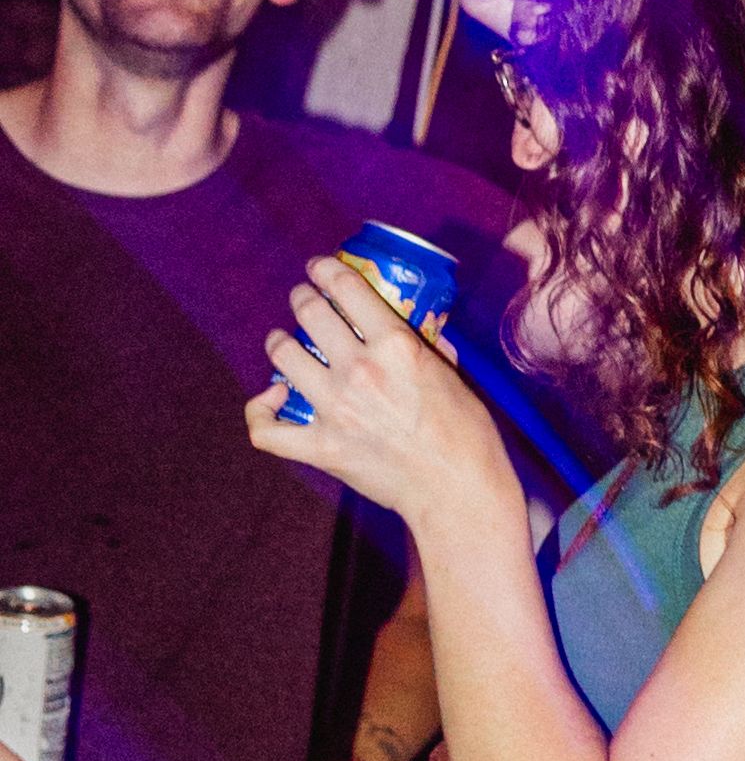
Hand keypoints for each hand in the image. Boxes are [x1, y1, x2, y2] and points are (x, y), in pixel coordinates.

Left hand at [247, 250, 504, 532]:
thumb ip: (428, 350)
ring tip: (283, 341)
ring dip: (280, 342)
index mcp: (396, 345)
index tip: (319, 267)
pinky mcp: (320, 447)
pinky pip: (267, 428)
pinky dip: (260, 411)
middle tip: (304, 300)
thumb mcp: (455, 377)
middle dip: (302, 299)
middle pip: (309, 313)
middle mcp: (359, 370)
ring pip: (283, 356)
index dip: (325, 270)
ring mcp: (334, 409)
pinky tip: (270, 397)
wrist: (458, 492)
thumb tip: (416, 331)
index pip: (346, 288)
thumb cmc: (469, 437)